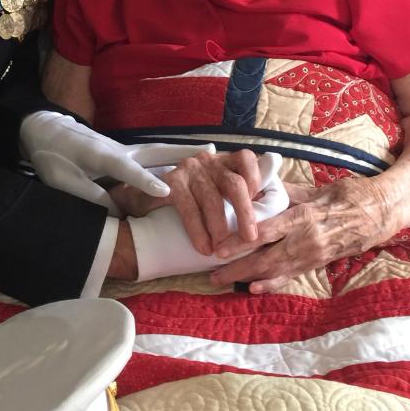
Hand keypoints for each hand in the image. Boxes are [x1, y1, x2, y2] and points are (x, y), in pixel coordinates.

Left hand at [20, 111, 213, 209]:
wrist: (43, 131)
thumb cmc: (52, 156)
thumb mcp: (62, 182)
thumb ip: (90, 197)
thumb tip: (119, 215)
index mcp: (101, 156)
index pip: (128, 171)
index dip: (147, 182)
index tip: (168, 192)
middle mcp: (118, 150)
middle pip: (155, 152)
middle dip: (182, 155)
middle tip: (211, 154)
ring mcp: (122, 150)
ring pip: (156, 153)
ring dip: (181, 155)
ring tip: (210, 156)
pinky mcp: (121, 153)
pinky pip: (150, 157)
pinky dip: (170, 159)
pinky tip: (183, 166)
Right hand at [123, 154, 288, 281]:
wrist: (144, 198)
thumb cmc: (190, 201)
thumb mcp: (215, 193)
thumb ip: (237, 199)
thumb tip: (265, 220)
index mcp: (223, 161)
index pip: (247, 160)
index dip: (257, 181)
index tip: (259, 206)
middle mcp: (207, 160)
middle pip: (234, 184)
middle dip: (245, 214)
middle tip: (249, 240)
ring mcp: (189, 169)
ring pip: (211, 198)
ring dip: (219, 228)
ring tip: (221, 250)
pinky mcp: (171, 181)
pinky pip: (188, 208)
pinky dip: (197, 231)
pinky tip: (202, 247)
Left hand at [209, 176, 390, 293]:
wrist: (382, 213)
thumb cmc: (350, 195)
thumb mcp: (318, 188)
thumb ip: (287, 190)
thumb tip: (258, 184)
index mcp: (305, 217)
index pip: (266, 232)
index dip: (241, 242)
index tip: (219, 248)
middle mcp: (307, 240)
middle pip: (266, 258)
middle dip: (238, 267)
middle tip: (212, 273)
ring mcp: (313, 255)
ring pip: (275, 271)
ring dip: (248, 277)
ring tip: (223, 281)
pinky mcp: (318, 264)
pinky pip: (291, 276)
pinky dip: (272, 284)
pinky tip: (254, 289)